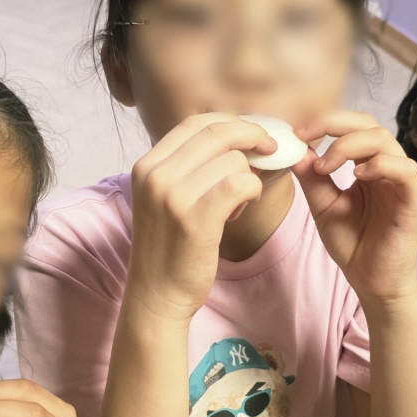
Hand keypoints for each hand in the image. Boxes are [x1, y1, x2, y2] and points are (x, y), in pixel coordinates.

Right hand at [126, 113, 274, 321]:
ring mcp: (172, 197)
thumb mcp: (165, 197)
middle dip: (252, 137)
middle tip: (270, 150)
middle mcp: (155, 176)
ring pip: (233, 160)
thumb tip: (236, 137)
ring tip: (238, 201)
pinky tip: (243, 206)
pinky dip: (252, 191)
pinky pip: (240, 184)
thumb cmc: (169, 246)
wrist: (156, 294)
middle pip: (217, 133)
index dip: (231, 123)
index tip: (252, 134)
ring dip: (248, 176)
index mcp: (147, 165)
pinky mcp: (195, 220)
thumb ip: (189, 167)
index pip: (195, 122)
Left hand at [293, 111, 416, 306]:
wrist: (372, 282)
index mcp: (368, 166)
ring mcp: (404, 183)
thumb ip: (313, 179)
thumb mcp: (323, 207)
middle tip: (306, 135)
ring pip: (385, 141)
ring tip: (325, 166)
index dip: (326, 123)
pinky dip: (381, 165)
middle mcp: (388, 168)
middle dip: (335, 123)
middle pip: (370, 125)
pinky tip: (357, 176)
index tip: (297, 132)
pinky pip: (406, 171)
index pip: (353, 128)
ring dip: (350, 145)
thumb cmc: (354, 245)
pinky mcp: (416, 202)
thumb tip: (295, 149)